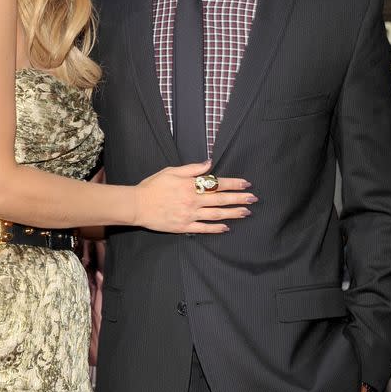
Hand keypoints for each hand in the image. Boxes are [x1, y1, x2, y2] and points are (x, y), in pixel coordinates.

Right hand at [134, 161, 255, 233]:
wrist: (137, 205)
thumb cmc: (153, 186)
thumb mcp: (171, 171)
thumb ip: (192, 169)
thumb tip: (209, 164)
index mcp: (190, 185)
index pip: (217, 184)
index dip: (234, 183)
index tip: (246, 184)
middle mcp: (193, 200)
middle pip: (221, 199)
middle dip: (239, 199)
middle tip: (253, 199)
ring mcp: (189, 215)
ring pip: (216, 214)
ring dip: (233, 213)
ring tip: (246, 212)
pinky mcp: (183, 226)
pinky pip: (203, 228)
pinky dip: (216, 228)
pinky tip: (226, 227)